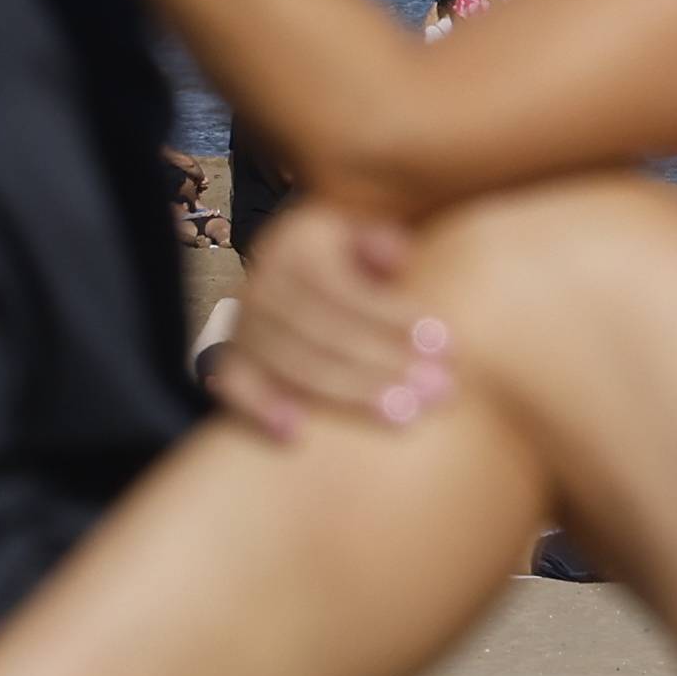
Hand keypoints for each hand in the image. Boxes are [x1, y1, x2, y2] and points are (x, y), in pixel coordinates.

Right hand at [202, 201, 452, 441]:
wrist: (293, 288)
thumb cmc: (348, 269)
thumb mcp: (362, 241)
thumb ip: (381, 244)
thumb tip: (394, 256)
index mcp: (296, 248)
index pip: (344, 287)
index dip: (393, 318)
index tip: (446, 345)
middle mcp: (261, 284)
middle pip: (319, 330)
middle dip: (381, 364)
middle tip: (440, 391)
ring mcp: (242, 326)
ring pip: (289, 363)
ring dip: (348, 395)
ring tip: (404, 417)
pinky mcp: (231, 362)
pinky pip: (235, 385)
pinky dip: (260, 408)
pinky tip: (295, 435)